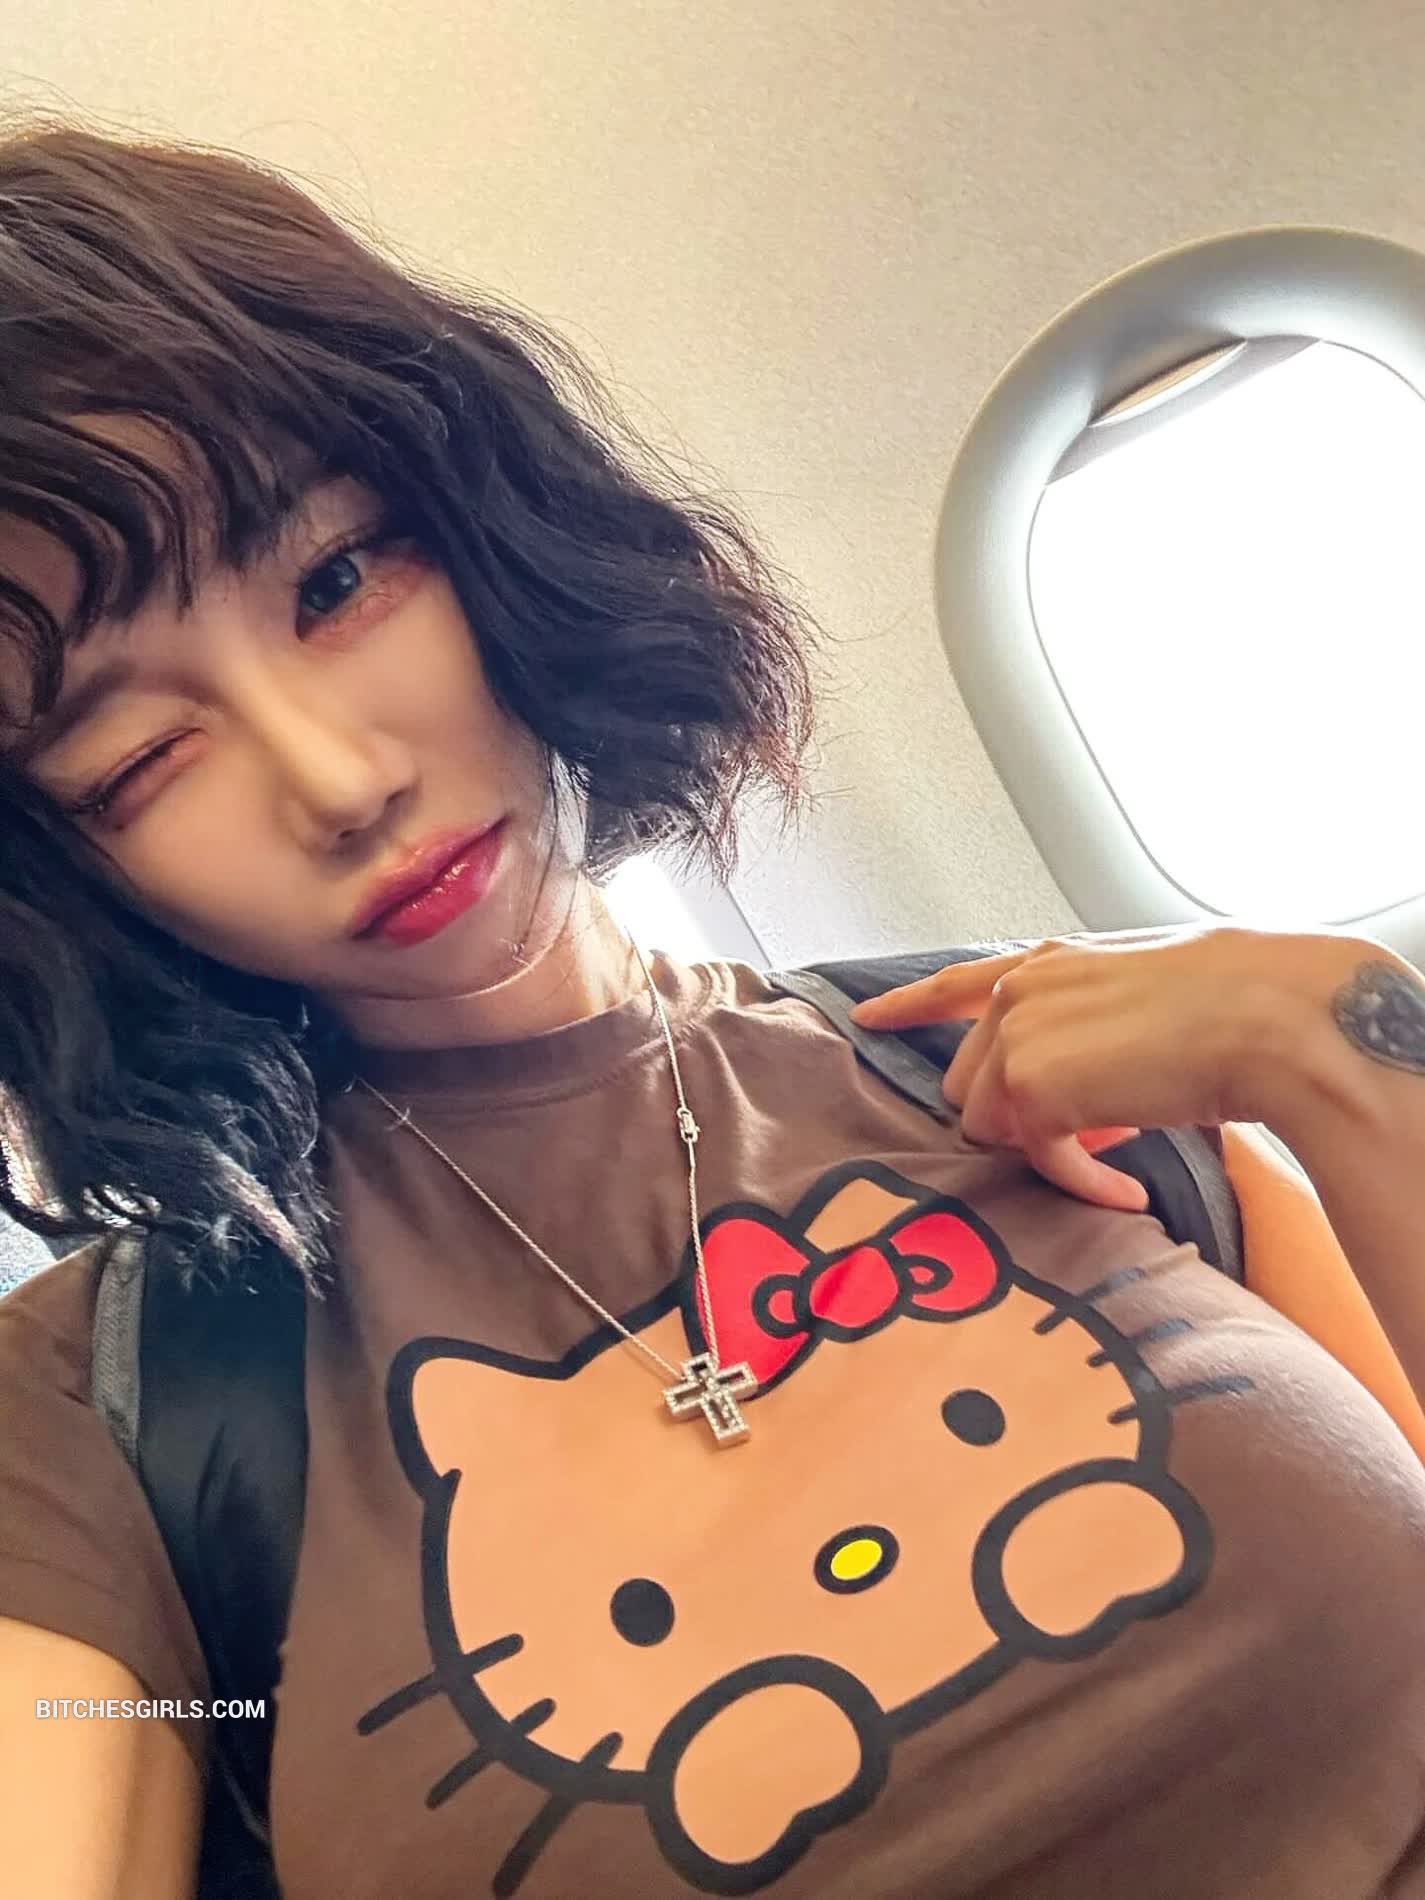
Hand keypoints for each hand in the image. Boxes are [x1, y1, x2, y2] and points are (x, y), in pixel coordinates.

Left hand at [847, 926, 1354, 1210]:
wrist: (1261, 1015)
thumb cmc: (1227, 1006)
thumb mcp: (1132, 1002)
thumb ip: (1078, 1038)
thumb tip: (1073, 1106)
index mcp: (1041, 963)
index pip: (952, 984)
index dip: (905, 1007)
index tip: (865, 1021)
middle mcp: (1017, 991)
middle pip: (969, 1084)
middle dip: (1019, 1117)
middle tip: (1094, 1129)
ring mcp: (1016, 1037)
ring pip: (989, 1126)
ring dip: (1049, 1149)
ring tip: (1119, 1149)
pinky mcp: (1032, 1089)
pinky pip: (1038, 1160)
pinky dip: (1081, 1182)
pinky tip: (1125, 1190)